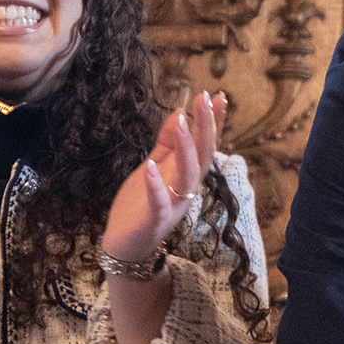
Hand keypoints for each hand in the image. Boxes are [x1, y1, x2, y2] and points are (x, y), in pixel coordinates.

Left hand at [102, 91, 223, 267]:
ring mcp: (172, 206)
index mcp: (186, 177)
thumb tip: (179, 112)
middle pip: (202, 156)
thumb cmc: (139, 207)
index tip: (219, 97)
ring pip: (187, 175)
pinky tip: (150, 166)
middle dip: (206, 127)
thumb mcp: (154, 167)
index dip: (213, 123)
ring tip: (183, 120)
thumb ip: (166, 144)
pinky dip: (156, 186)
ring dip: (186, 148)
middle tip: (206, 98)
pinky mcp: (154, 221)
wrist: (124, 247)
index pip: (205, 146)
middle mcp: (186, 190)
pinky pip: (159, 203)